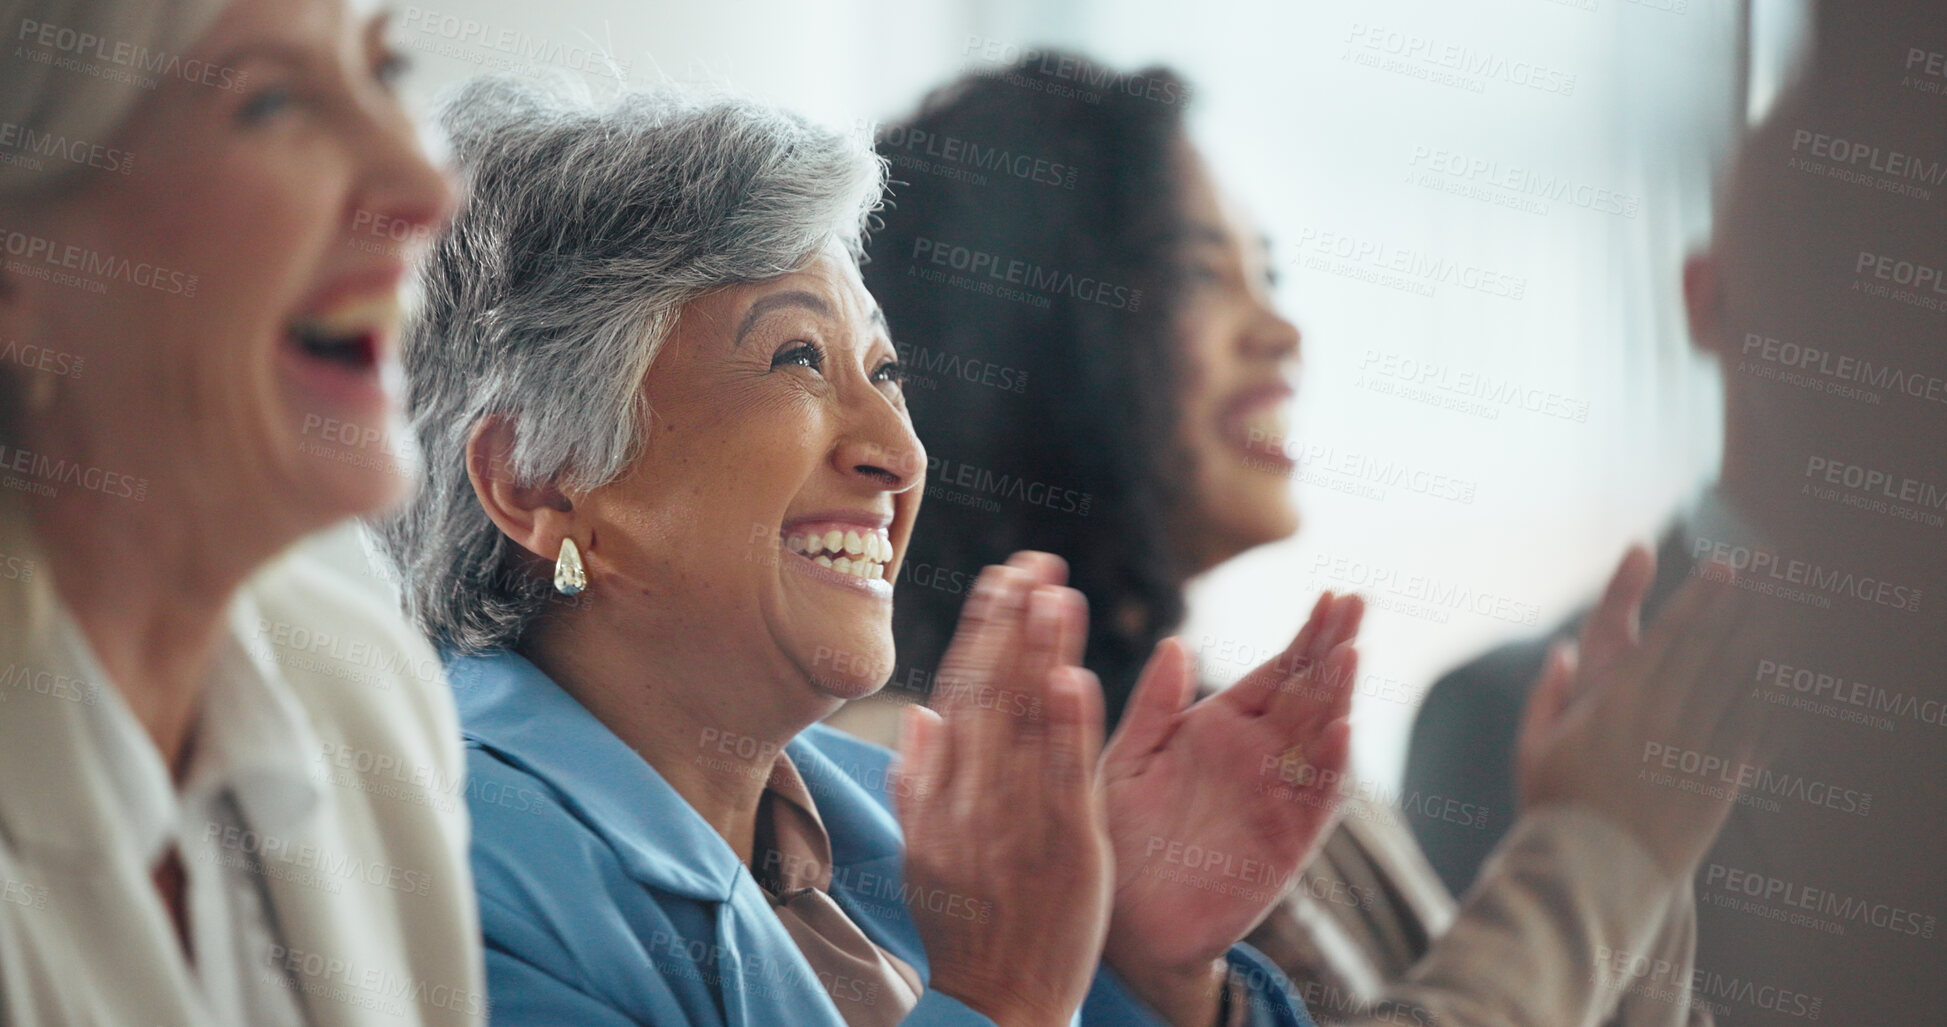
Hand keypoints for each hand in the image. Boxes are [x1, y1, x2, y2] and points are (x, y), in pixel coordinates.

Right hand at [895, 554, 1112, 1026]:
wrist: (996, 1001)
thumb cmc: (966, 927)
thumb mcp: (923, 854)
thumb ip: (918, 782)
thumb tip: (920, 715)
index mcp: (940, 794)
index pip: (960, 691)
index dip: (982, 631)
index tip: (1000, 579)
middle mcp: (972, 798)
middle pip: (992, 692)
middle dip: (1014, 621)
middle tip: (1035, 560)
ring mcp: (1017, 820)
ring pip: (1028, 721)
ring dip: (1042, 651)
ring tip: (1057, 591)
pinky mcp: (1065, 846)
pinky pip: (1065, 774)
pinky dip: (1068, 724)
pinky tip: (1074, 675)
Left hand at [1098, 592, 1363, 1025]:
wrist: (1123, 922)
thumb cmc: (1118, 837)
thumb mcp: (1125, 762)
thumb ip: (1153, 707)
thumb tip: (1174, 643)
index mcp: (1220, 729)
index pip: (1275, 673)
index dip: (1305, 635)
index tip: (1331, 593)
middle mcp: (1258, 759)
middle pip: (1308, 694)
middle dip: (1333, 649)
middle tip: (1357, 601)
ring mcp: (1276, 800)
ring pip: (1319, 740)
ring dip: (1338, 699)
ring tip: (1349, 653)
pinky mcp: (1284, 846)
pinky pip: (1315, 804)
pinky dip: (1330, 769)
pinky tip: (1342, 732)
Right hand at [1517, 546, 1773, 875]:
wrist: (1596, 874)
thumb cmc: (1556, 809)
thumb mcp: (1531, 747)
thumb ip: (1546, 695)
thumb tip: (1559, 652)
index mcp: (1619, 701)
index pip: (1670, 636)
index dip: (1701, 599)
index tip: (1725, 569)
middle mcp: (1665, 717)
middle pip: (1713, 649)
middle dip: (1743, 605)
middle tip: (1773, 570)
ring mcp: (1696, 749)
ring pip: (1739, 684)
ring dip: (1767, 642)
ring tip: (1790, 608)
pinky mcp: (1718, 783)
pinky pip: (1755, 734)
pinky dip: (1776, 702)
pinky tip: (1793, 679)